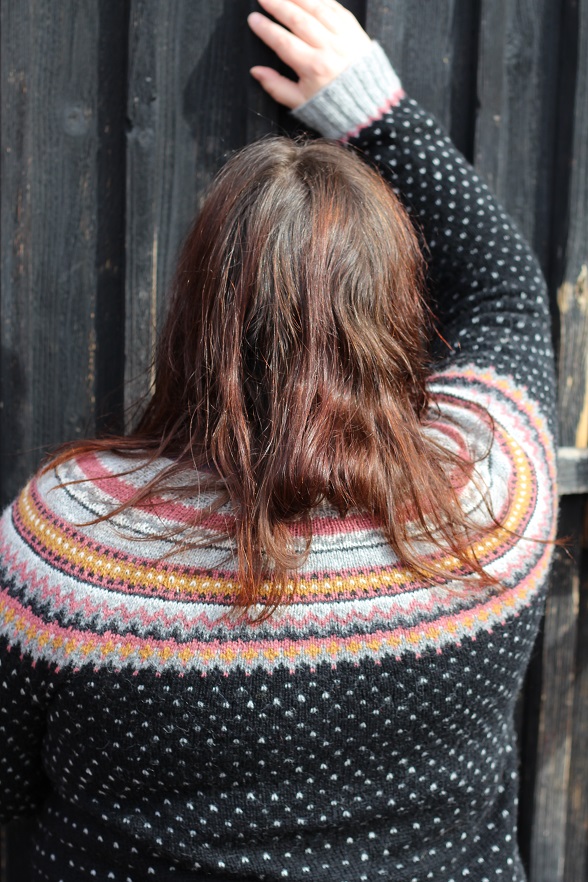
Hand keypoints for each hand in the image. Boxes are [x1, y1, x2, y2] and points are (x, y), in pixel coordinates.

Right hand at [248, 0, 371, 108]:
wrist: (369, 106)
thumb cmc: (333, 106)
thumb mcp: (301, 102)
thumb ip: (276, 87)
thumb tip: (255, 71)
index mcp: (313, 68)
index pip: (283, 42)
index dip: (266, 29)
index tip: (253, 19)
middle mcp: (328, 49)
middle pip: (298, 20)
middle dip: (278, 5)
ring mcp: (343, 37)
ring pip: (317, 8)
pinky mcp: (354, 30)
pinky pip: (335, 7)